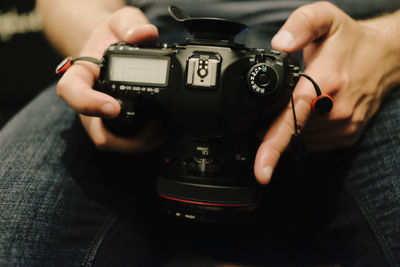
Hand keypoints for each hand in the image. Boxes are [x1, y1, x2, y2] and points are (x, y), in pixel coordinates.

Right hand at [57, 7, 162, 152]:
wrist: (109, 47)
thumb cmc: (111, 37)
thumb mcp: (120, 21)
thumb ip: (131, 24)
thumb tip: (144, 34)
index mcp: (81, 75)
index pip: (72, 92)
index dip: (89, 104)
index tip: (113, 107)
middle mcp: (89, 101)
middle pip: (97, 133)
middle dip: (127, 139)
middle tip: (155, 126)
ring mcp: (102, 117)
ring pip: (114, 144)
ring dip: (139, 144)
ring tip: (164, 129)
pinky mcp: (117, 126)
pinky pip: (126, 142)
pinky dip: (145, 142)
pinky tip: (162, 130)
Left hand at [254, 1, 399, 183]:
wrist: (386, 56)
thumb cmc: (351, 40)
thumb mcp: (325, 19)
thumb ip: (300, 25)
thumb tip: (279, 44)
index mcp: (323, 84)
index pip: (291, 121)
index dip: (272, 148)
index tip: (261, 171)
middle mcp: (334, 111)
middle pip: (289, 131)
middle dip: (278, 121)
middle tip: (286, 96)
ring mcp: (344, 126)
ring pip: (301, 138)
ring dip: (295, 124)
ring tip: (307, 98)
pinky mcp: (348, 135)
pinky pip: (315, 141)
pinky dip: (307, 130)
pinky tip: (314, 111)